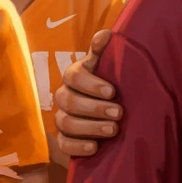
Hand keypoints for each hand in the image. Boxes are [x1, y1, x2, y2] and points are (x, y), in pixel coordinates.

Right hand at [53, 29, 121, 156]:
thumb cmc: (113, 84)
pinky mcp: (65, 140)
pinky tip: (95, 147)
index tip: (112, 91)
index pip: (73, 76)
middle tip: (119, 113)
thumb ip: (106, 52)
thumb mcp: (110, 67)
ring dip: (91, 127)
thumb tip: (106, 34)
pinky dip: (78, 147)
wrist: (114, 113)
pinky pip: (64, 145)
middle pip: (69, 101)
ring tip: (114, 130)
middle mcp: (65, 96)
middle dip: (95, 108)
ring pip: (66, 123)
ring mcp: (63, 118)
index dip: (91, 84)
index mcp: (76, 75)